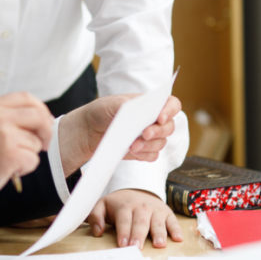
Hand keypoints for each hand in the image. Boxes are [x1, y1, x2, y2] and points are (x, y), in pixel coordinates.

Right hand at [0, 92, 53, 213]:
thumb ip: (7, 118)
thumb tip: (41, 118)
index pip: (26, 98)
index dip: (41, 110)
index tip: (44, 122)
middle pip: (38, 116)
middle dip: (46, 131)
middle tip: (43, 145)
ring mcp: (3, 135)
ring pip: (36, 141)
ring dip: (29, 155)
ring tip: (8, 161)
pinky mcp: (9, 154)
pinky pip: (33, 159)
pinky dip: (25, 168)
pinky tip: (8, 170)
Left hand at [58, 94, 181, 176]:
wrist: (88, 130)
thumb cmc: (102, 111)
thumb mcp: (112, 103)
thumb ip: (128, 106)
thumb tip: (142, 113)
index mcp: (149, 104)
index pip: (171, 104)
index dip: (170, 111)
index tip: (160, 118)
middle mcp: (153, 120)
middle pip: (169, 127)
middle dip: (158, 132)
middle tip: (145, 134)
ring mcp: (149, 137)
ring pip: (161, 143)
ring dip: (149, 146)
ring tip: (132, 146)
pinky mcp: (143, 151)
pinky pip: (153, 156)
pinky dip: (145, 155)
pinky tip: (133, 152)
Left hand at [88, 189, 182, 248]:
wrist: (136, 190)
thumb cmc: (118, 204)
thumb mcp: (102, 205)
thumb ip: (95, 217)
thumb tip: (97, 231)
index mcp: (125, 206)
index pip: (124, 220)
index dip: (123, 232)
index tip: (123, 244)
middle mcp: (141, 207)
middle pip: (140, 222)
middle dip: (139, 235)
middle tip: (137, 248)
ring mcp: (155, 210)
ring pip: (157, 222)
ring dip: (159, 233)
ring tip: (159, 244)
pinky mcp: (166, 213)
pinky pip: (172, 221)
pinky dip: (176, 229)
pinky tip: (178, 239)